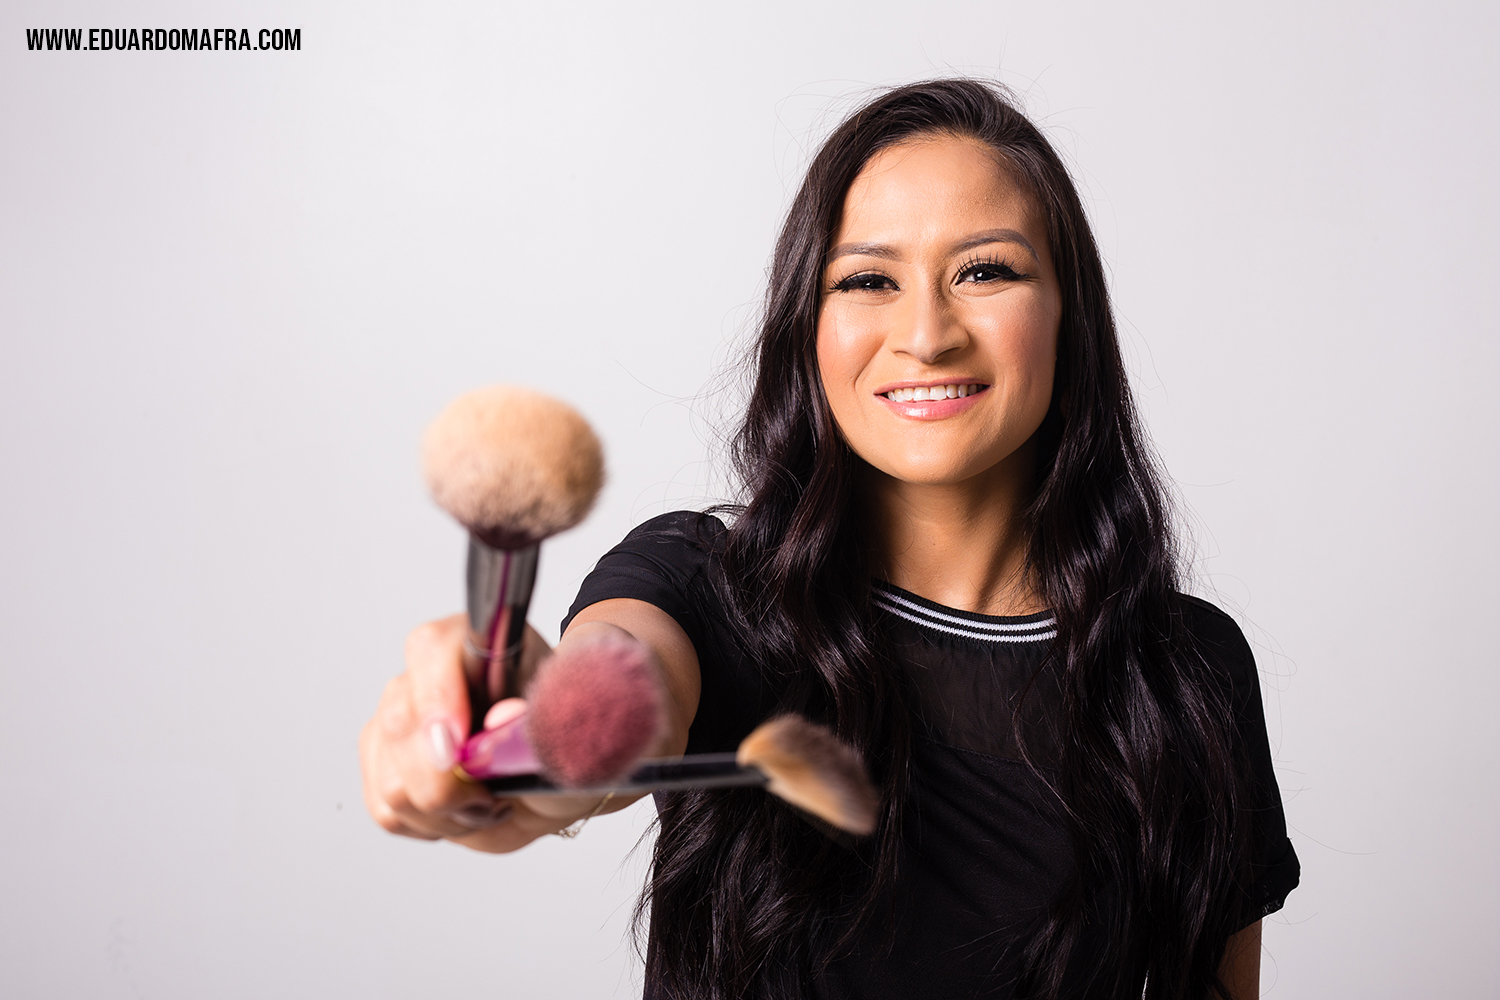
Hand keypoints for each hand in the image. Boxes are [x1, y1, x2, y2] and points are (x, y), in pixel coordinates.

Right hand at [359, 614, 602, 852]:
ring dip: (444, 812)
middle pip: (399, 724)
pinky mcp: (383, 761)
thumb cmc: (562, 737)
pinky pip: (387, 810)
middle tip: (493, 799)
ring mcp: (396, 717)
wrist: (555, 765)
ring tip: (487, 804)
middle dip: (446, 783)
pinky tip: (464, 812)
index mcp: (477, 643)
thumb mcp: (570, 726)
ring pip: (393, 781)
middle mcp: (425, 674)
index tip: (455, 746)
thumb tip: (504, 715)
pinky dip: (430, 824)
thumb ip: (541, 717)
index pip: (431, 649)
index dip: (436, 697)